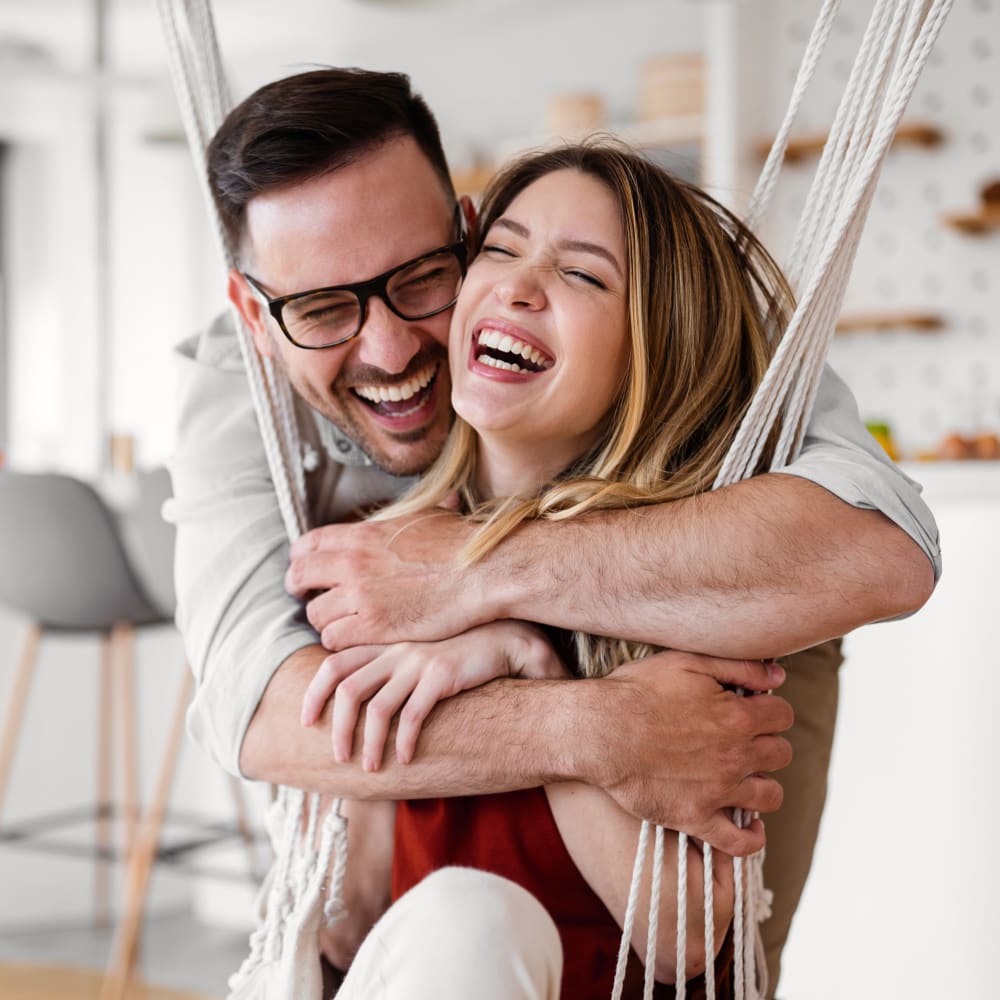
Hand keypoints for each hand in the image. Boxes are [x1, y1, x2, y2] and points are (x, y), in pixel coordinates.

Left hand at [287, 511, 486, 649]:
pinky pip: (334, 639)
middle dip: (300, 590)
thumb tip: (431, 500)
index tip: (307, 570)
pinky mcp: (374, 625)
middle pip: (300, 576)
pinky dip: (341, 641)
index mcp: (363, 534)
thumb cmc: (463, 544)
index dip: (301, 559)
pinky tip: (358, 638)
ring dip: (326, 620)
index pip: (308, 543)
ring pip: (315, 614)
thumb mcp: (427, 515)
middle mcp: (353, 562)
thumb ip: (408, 517)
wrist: (484, 571)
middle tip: (310, 598)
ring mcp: (361, 595)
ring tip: (342, 623)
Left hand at [300, 621, 566, 770]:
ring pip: (377, 707)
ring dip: (369, 743)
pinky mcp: (442, 675)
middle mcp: (396, 651)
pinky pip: (413, 714)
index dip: (313, 693)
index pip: (333, 664)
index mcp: (384, 646)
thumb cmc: (455, 659)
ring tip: (371, 768)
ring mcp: (418, 662)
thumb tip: (354, 709)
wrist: (501, 641)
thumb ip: (386, 674)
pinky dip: (403, 740)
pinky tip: (405, 759)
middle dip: (337, 727)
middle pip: (347, 688)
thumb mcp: (414, 660)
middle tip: (339, 757)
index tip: (306, 722)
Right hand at [584, 650, 793, 855]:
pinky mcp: (696, 817)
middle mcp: (736, 756)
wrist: (600, 731)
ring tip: (745, 776)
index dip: (770, 709)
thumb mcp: (687, 662)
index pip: (783, 715)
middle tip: (744, 739)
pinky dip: (752, 838)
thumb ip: (738, 666)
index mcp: (737, 717)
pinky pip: (739, 842)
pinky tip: (751, 827)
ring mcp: (718, 791)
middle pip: (781, 754)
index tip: (754, 709)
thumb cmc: (638, 691)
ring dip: (764, 784)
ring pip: (770, 796)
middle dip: (768, 743)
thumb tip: (779, 676)